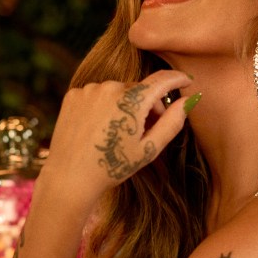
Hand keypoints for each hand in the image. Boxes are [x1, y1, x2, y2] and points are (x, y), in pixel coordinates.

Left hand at [45, 69, 197, 199]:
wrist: (70, 178)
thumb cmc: (113, 166)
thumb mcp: (149, 149)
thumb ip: (172, 122)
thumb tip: (188, 99)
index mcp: (132, 101)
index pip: (162, 79)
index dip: (177, 78)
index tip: (186, 80)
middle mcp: (110, 87)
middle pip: (139, 89)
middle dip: (147, 105)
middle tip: (144, 131)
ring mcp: (89, 90)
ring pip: (117, 91)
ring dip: (123, 105)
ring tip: (117, 133)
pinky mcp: (73, 94)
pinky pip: (97, 94)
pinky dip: (102, 106)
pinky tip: (98, 129)